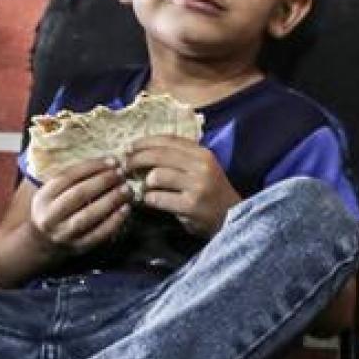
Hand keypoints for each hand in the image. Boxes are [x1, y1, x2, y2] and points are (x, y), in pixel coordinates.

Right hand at [28, 157, 132, 255]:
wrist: (43, 242)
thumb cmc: (55, 209)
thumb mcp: (53, 193)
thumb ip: (72, 180)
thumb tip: (105, 163)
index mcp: (43, 197)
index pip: (67, 177)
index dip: (91, 167)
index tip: (112, 161)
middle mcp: (50, 215)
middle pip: (78, 194)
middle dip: (103, 182)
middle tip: (121, 174)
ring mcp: (64, 233)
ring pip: (89, 215)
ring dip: (111, 201)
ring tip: (127, 190)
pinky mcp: (78, 246)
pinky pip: (99, 233)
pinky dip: (114, 220)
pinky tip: (126, 209)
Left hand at [126, 136, 240, 237]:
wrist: (233, 218)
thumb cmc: (212, 192)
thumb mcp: (203, 168)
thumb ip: (180, 157)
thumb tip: (143, 150)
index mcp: (203, 154)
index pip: (168, 140)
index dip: (144, 142)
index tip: (129, 148)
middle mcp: (202, 167)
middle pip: (158, 155)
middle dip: (136, 160)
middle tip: (125, 167)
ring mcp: (197, 186)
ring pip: (156, 176)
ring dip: (145, 183)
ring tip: (145, 188)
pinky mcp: (191, 205)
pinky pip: (157, 198)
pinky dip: (149, 200)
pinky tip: (152, 202)